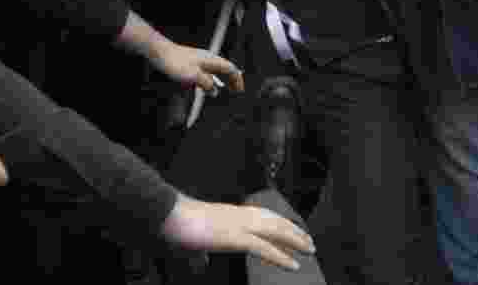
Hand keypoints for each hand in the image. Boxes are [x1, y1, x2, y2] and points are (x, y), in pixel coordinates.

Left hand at [150, 41, 243, 94]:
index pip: (231, 69)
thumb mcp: (193, 76)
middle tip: (236, 91)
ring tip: (225, 90)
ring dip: (222, 81)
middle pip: (225, 69)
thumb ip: (207, 83)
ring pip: (216, 71)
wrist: (160, 53)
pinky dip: (211, 80)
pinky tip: (207, 88)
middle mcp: (208, 59)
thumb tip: (214, 91)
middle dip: (232, 80)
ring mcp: (200, 61)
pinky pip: (207, 73)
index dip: (237, 79)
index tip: (240, 90)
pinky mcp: (192, 64)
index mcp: (211, 60)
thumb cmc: (175, 61)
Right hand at [161, 195, 315, 271]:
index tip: (292, 229)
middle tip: (309, 241)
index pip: (261, 215)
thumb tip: (201, 263)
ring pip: (274, 230)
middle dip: (293, 230)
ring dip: (294, 240)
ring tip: (309, 249)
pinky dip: (281, 256)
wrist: (168, 214)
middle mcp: (238, 215)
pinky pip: (264, 248)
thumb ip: (201, 251)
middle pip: (273, 220)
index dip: (278, 222)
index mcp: (229, 213)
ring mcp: (237, 224)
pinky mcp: (235, 237)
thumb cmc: (176, 225)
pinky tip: (293, 264)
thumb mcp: (192, 239)